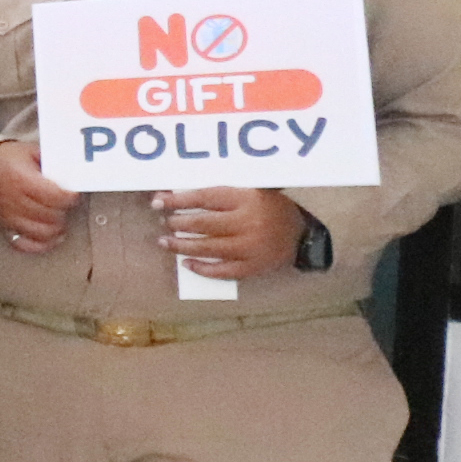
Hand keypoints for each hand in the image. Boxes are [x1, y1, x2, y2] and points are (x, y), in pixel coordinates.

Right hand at [0, 139, 78, 253]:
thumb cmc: (6, 158)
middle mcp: (15, 201)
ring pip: (43, 232)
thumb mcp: (30, 151)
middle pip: (52, 215)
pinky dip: (42, 244)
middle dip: (63, 209)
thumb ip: (52, 162)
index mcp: (22, 180)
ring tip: (59, 217)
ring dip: (56, 226)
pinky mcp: (4, 228)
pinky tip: (52, 236)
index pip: (57, 197)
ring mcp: (9, 218)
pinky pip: (26, 244)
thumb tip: (74, 172)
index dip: (70, 196)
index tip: (73, 192)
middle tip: (64, 201)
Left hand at [156, 185, 305, 279]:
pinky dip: (202, 268)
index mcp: (247, 199)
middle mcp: (249, 223)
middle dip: (178, 223)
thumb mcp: (250, 190)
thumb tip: (176, 193)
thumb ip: (219, 192)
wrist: (302, 234)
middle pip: (203, 224)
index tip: (158, 201)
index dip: (178, 200)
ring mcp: (251, 248)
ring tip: (165, 242)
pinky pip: (222, 270)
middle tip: (164, 222)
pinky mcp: (253, 267)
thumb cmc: (269, 207)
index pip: (204, 198)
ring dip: (182, 246)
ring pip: (208, 248)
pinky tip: (186, 263)